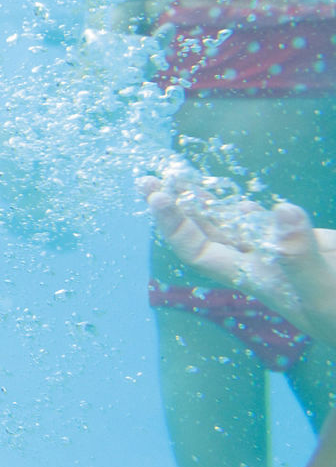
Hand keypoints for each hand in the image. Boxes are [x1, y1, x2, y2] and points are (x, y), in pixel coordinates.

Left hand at [140, 175, 335, 345]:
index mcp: (253, 277)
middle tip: (148, 177)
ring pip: (230, 223)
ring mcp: (278, 252)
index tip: (157, 197)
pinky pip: (261, 222)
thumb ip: (303, 256)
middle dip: (177, 205)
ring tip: (178, 174)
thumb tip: (282, 210)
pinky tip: (230, 195)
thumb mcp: (326, 292)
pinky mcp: (303, 243)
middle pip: (205, 232)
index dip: (174, 226)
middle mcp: (258, 263)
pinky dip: (244, 207)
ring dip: (205, 200)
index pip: (200, 250)